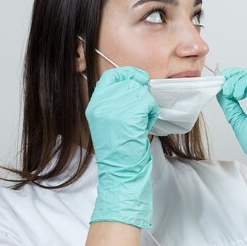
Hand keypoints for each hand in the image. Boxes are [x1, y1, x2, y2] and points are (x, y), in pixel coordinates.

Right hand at [85, 66, 158, 227]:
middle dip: (140, 95)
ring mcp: (116, 108)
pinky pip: (148, 102)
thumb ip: (114, 101)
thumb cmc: (118, 149)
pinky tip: (145, 124)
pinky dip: (151, 112)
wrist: (120, 171)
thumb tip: (134, 85)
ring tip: (141, 121)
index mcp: (95, 105)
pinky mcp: (130, 115)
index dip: (126, 74)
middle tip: (141, 112)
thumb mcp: (107, 121)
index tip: (137, 80)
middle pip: (129, 83)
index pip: (110, 76)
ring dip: (147, 105)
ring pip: (141, 92)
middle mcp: (102, 104)